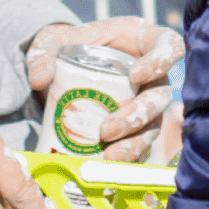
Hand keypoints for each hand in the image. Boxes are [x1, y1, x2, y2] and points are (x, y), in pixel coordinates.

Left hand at [27, 16, 183, 161]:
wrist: (67, 70)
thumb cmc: (72, 45)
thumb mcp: (55, 40)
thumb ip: (44, 52)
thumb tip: (40, 79)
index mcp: (145, 42)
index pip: (169, 46)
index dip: (160, 61)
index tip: (136, 76)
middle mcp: (154, 75)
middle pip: (161, 96)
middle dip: (138, 116)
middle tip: (107, 130)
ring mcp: (148, 103)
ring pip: (154, 125)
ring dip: (134, 143)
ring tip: (109, 157)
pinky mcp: (139, 128)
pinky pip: (141, 145)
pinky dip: (128, 158)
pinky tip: (109, 168)